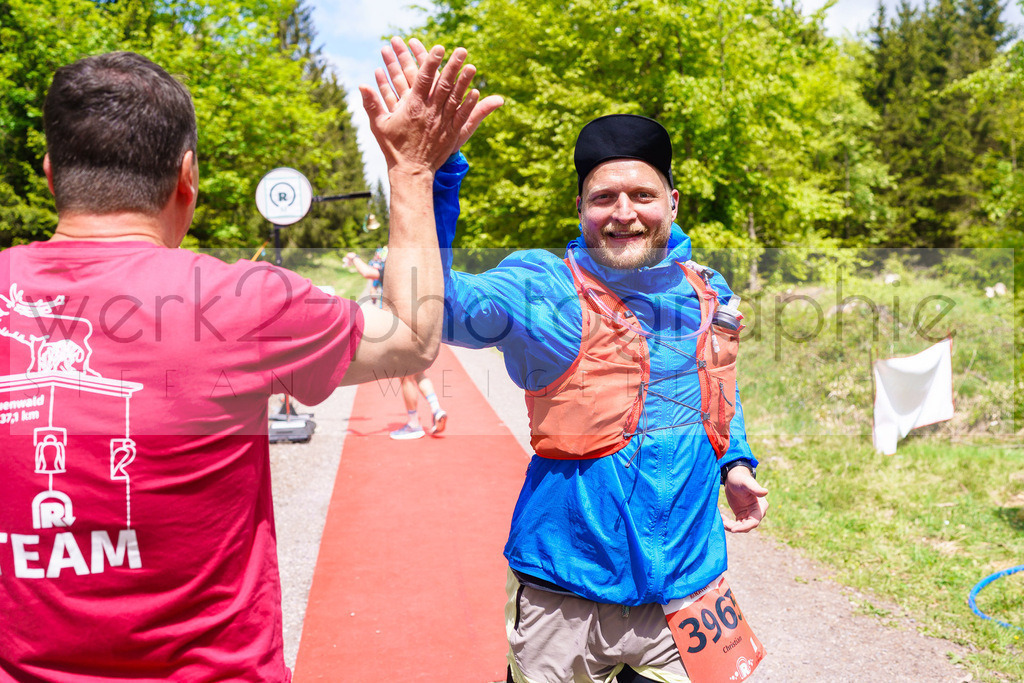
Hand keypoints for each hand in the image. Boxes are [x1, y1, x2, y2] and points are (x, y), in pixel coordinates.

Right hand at [372, 37, 503, 156]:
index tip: (438, 47)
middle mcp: (430, 112)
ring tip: (472, 66)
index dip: (431, 62)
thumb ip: (372, 103)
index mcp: (413, 107)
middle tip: (461, 50)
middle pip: (443, 84)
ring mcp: (442, 123)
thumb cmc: (393, 148)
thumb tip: (361, 84)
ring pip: (455, 98)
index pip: (424, 79)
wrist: (411, 172)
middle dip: (453, 66)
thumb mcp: (379, 125)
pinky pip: (462, 116)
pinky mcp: (450, 134)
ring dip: (464, 81)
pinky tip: (476, 93)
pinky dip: (469, 104)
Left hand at [721, 466, 768, 532]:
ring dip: (731, 527)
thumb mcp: (746, 483)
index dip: (744, 527)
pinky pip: (736, 524)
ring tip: (722, 521)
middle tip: (724, 524)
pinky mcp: (741, 515)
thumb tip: (765, 492)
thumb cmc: (740, 478)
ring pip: (741, 527)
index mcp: (760, 507)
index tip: (733, 529)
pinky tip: (722, 517)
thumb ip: (755, 488)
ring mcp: (748, 514)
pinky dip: (729, 524)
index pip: (754, 521)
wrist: (733, 478)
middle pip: (747, 526)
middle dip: (736, 528)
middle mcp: (756, 512)